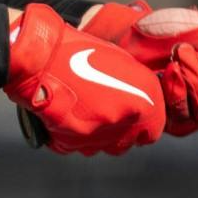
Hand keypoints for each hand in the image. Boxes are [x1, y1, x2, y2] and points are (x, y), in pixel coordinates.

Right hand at [5, 4, 164, 155]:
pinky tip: (69, 115)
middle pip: (130, 141)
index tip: (135, 117)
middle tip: (107, 111)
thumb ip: (134, 85)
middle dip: (122, 130)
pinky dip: (77, 136)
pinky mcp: (73, 144)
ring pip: (106, 147)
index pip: (155, 127)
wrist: (41, 58)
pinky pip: (81, 146)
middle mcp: (125, 121)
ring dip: (101, 135)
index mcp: (143, 98)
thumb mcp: (118, 60)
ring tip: (86, 111)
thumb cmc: (79, 51)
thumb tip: (137, 97)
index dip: (145, 122)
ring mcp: (98, 136)